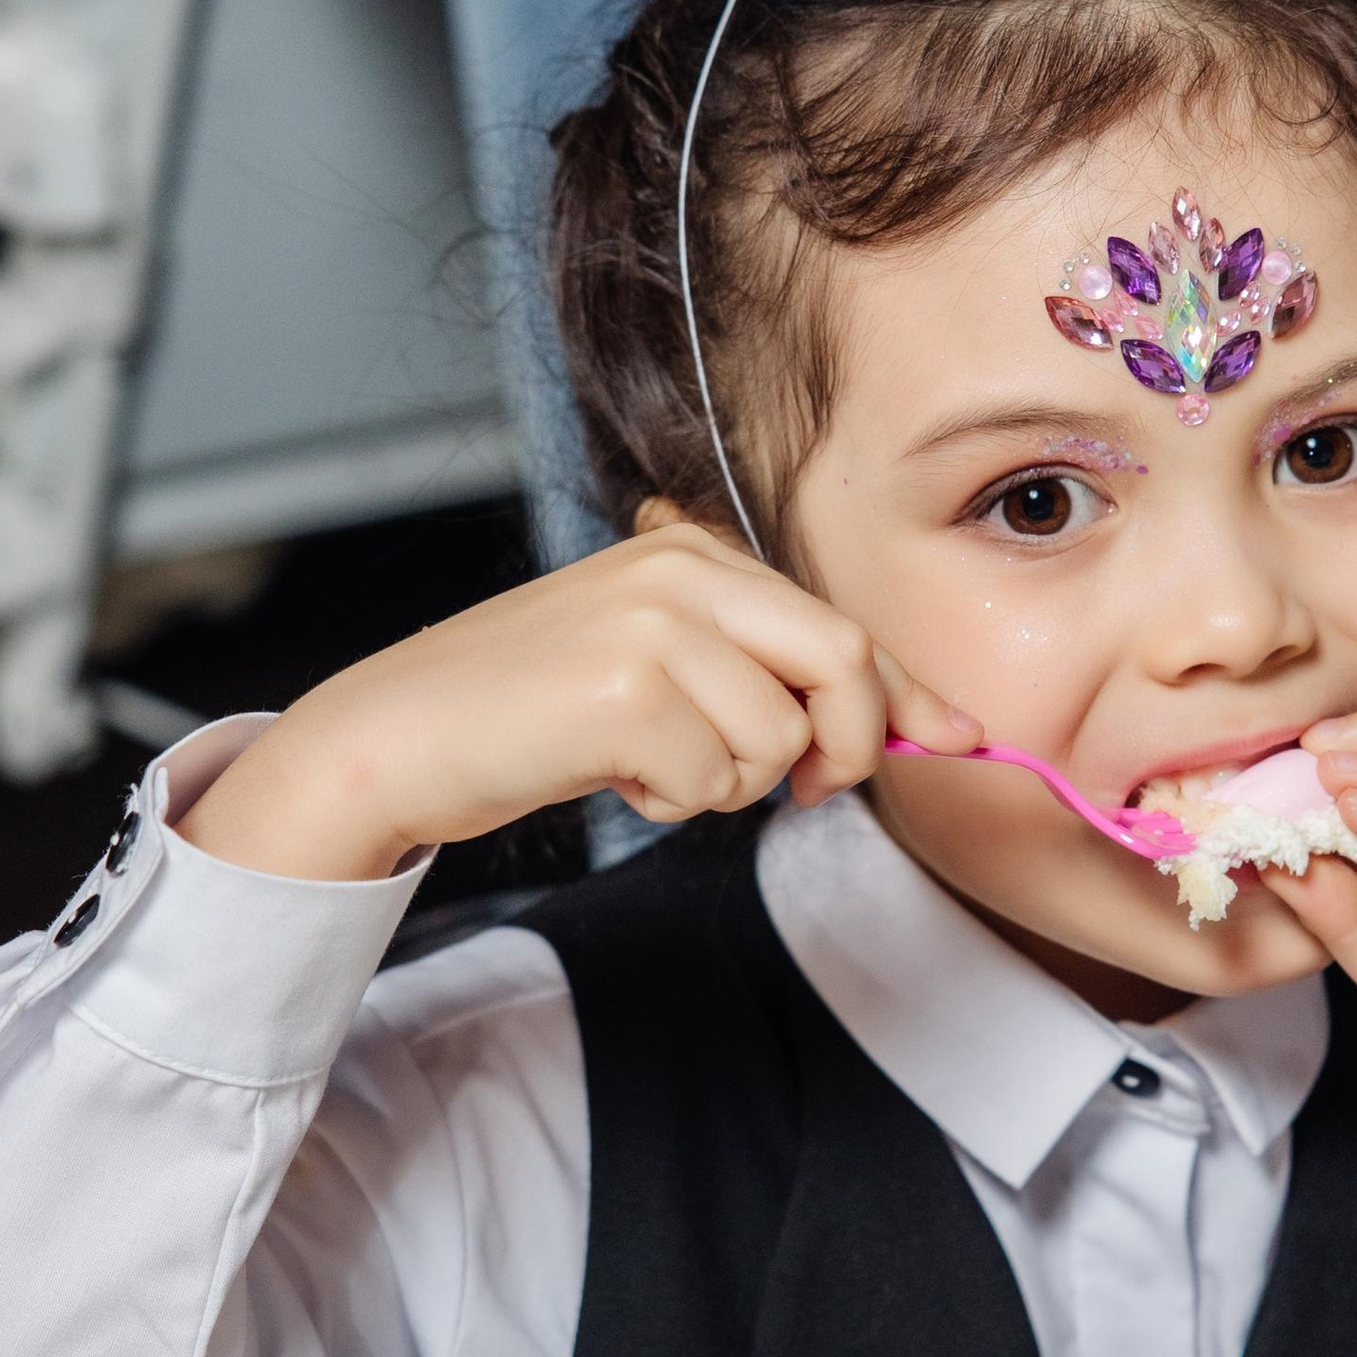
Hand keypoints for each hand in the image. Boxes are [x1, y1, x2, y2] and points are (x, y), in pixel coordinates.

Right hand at [178, 522, 978, 880]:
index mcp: (690, 552)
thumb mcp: (648, 664)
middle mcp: (679, 570)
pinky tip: (612, 776)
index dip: (910, 692)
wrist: (394, 736)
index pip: (837, 622)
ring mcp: (652, 624)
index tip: (962, 738)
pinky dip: (673, 804)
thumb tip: (893, 724)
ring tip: (644, 765)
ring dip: (727, 785)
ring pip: (776, 737)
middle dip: (848, 744)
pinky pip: (714, 779)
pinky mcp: (625, 690)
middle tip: (800, 788)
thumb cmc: (522, 712)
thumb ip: (754, 674)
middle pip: (840, 663)